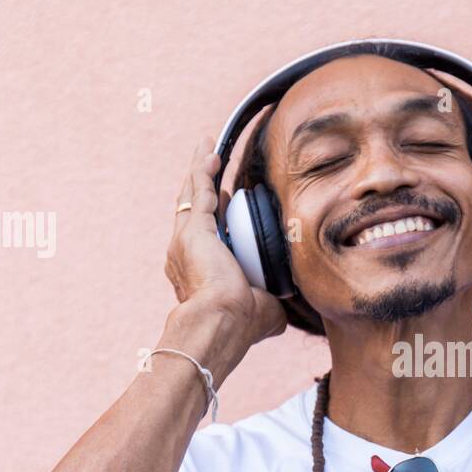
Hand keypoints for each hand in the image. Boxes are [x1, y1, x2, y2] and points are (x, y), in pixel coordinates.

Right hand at [165, 137, 285, 344]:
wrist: (221, 323)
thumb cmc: (240, 324)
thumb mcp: (263, 310)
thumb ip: (271, 299)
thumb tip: (284, 301)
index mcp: (199, 271)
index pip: (207, 234)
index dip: (217, 214)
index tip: (229, 200)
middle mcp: (186, 253)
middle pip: (194, 208)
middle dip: (202, 184)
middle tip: (209, 162)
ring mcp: (186, 239)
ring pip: (192, 195)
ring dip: (200, 170)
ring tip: (208, 148)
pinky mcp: (192, 230)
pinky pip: (199, 191)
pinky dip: (204, 171)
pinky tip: (212, 153)